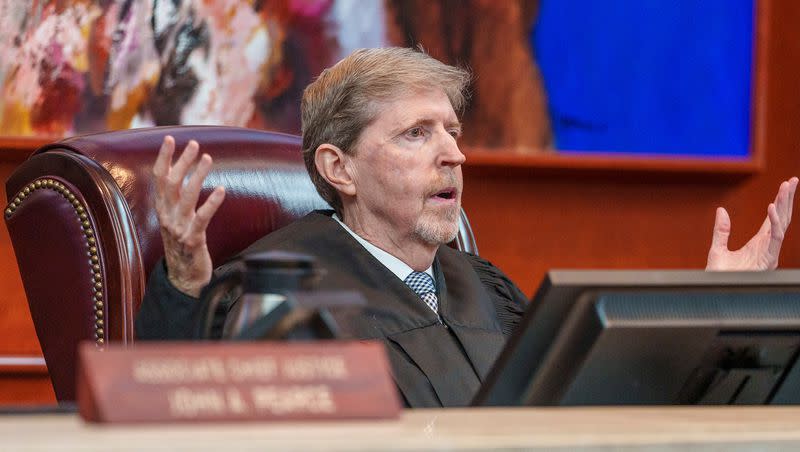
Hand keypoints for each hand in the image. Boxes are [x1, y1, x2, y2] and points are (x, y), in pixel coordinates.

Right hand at [153, 136, 225, 295]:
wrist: (184, 278)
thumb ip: (177, 198)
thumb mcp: (177, 219)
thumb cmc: (185, 244)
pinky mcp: (193, 240)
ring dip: (197, 175)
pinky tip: (222, 190)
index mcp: (163, 210)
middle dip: (181, 161)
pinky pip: (202, 218)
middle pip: (171, 183)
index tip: (170, 139)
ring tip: (208, 158)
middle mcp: (167, 217)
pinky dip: (212, 203)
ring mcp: (179, 228)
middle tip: (194, 144)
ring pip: (186, 197)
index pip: (159, 179)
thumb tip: (181, 173)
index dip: (164, 158)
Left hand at [706, 177, 797, 270]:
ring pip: (781, 225)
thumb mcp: (717, 248)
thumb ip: (721, 230)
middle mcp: (767, 247)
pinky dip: (773, 222)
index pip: (773, 219)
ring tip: (787, 187)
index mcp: (759, 244)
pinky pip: (774, 238)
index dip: (779, 203)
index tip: (785, 186)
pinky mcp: (767, 259)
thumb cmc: (718, 276)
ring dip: (784, 205)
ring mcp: (769, 253)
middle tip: (793, 180)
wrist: (715, 291)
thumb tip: (721, 210)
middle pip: (781, 219)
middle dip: (788, 199)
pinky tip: (771, 207)